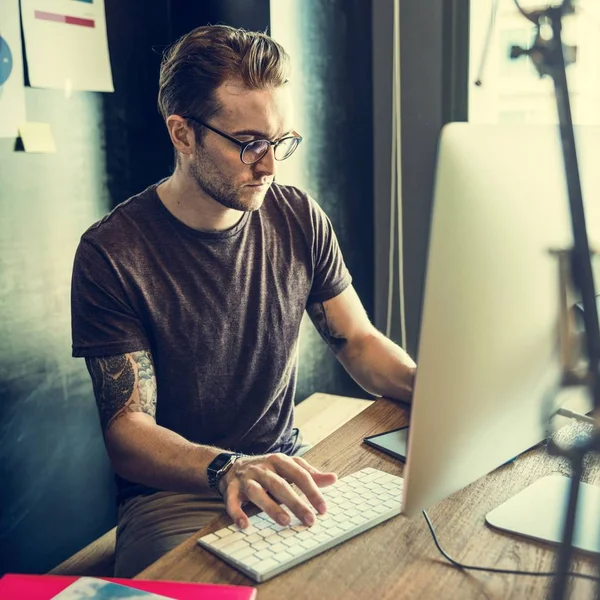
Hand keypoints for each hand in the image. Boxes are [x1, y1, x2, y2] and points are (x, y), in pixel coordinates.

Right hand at [218, 453, 336, 528]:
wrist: (231, 465)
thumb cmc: (266, 469)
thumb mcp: (288, 467)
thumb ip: (309, 474)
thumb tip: (333, 478)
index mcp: (279, 461)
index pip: (300, 474)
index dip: (312, 491)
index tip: (323, 509)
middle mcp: (263, 468)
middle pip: (280, 485)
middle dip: (296, 502)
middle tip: (309, 519)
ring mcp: (246, 478)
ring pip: (258, 492)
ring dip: (270, 507)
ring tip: (284, 521)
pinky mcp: (230, 488)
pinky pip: (232, 501)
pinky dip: (237, 512)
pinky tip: (244, 525)